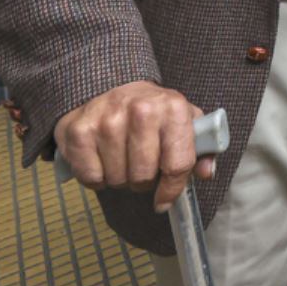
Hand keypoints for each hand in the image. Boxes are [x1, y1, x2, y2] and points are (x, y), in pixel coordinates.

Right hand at [54, 81, 213, 212]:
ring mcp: (108, 120)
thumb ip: (200, 148)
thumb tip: (206, 173)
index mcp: (173, 108)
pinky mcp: (80, 131)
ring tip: (122, 159)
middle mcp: (141, 110)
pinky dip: (96, 177)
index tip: (164, 200)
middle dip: (143, 181)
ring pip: (117, 179)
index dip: (172, 189)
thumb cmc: (151, 111)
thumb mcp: (183, 121)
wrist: (111, 85)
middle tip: (140, 168)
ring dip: (120, 178)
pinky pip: (91, 178)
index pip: (178, 164)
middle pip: (144, 176)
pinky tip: (102, 159)